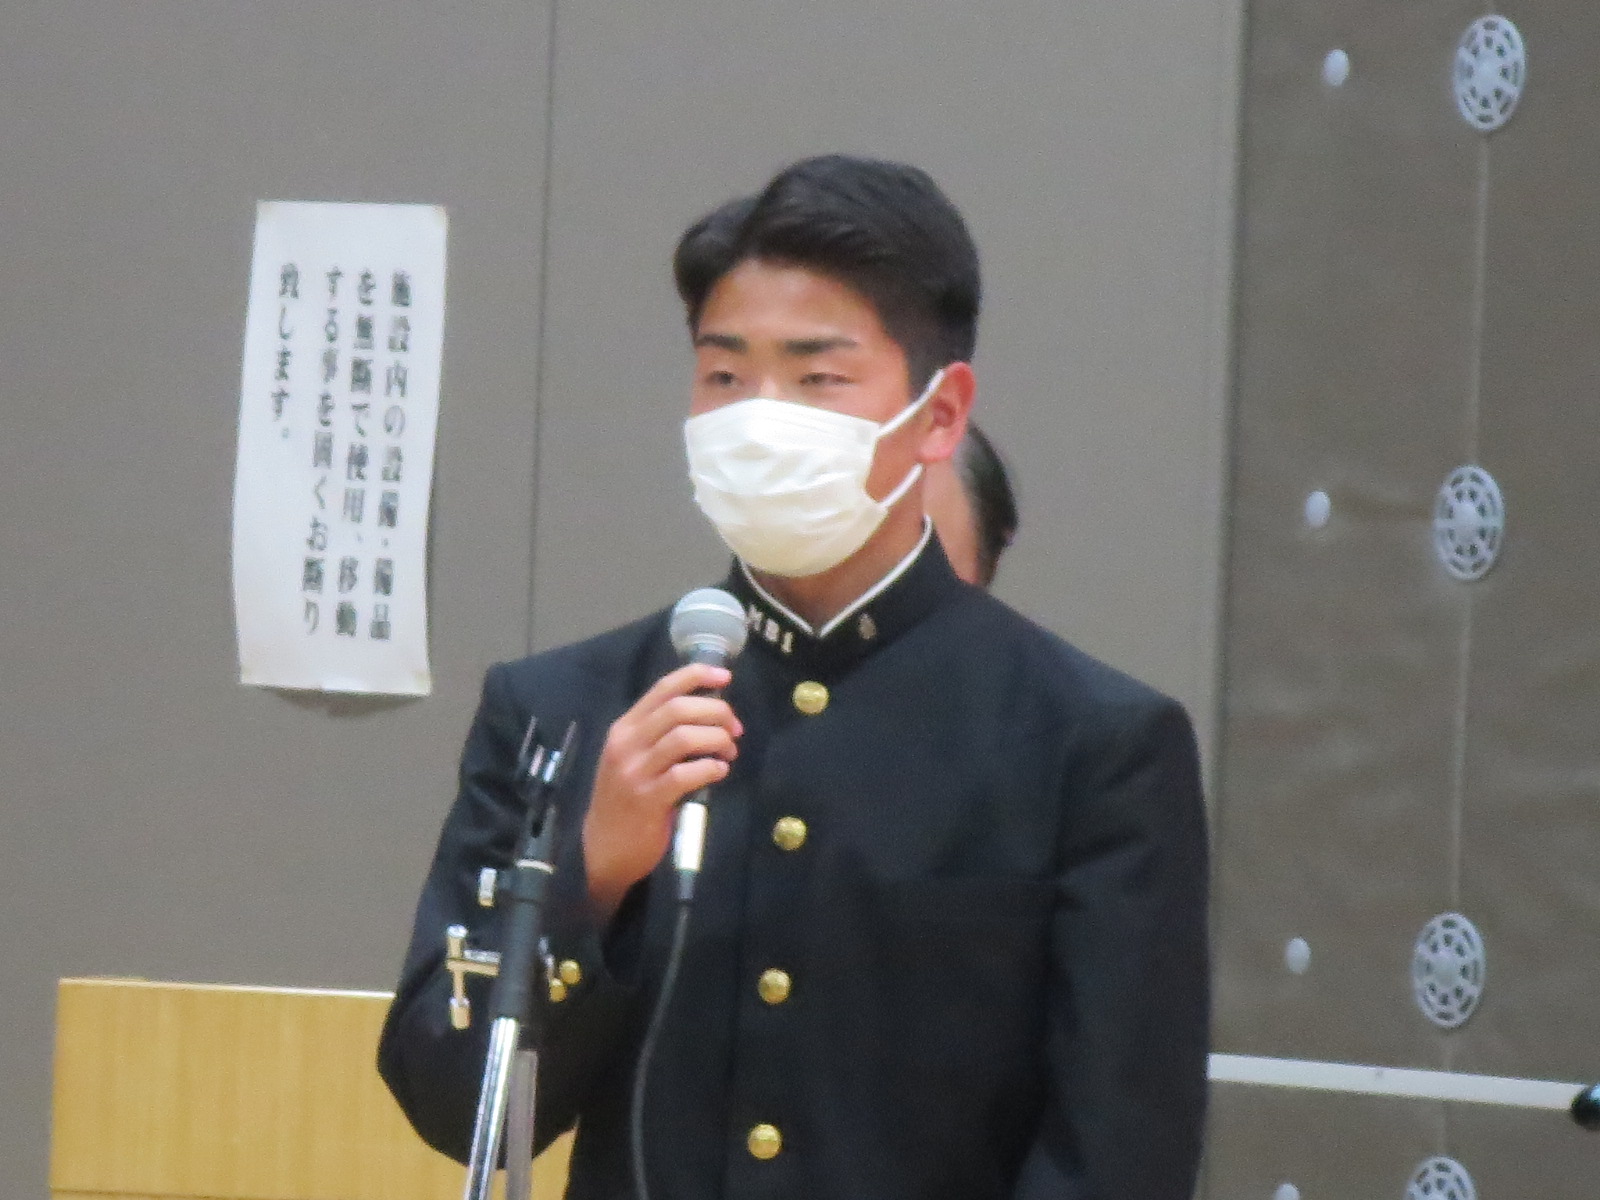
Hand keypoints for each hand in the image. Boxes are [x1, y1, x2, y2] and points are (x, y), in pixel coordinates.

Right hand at [582, 663, 741, 918]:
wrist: (602, 849)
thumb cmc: (625, 800)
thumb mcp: (633, 759)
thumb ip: (659, 735)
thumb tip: (708, 713)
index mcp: (624, 728)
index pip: (662, 689)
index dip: (696, 676)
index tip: (725, 677)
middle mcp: (626, 744)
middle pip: (678, 709)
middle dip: (716, 712)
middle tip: (734, 728)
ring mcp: (634, 772)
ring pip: (684, 737)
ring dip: (717, 740)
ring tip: (729, 752)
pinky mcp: (647, 800)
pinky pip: (685, 775)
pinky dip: (710, 769)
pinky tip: (719, 772)